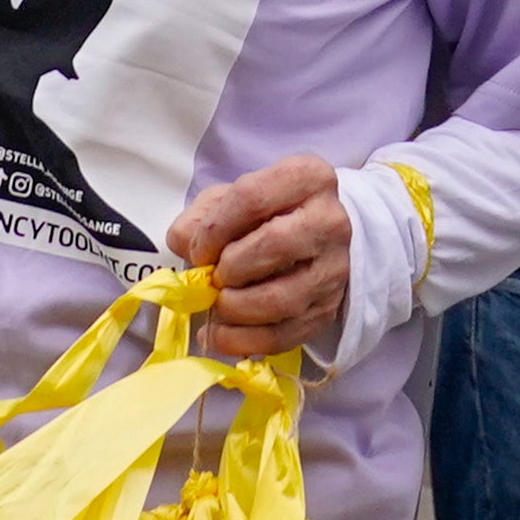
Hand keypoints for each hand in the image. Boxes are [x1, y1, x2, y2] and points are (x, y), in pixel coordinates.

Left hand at [173, 154, 347, 359]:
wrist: (316, 238)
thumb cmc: (266, 214)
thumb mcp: (229, 199)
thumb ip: (199, 217)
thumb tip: (185, 245)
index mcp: (306, 177)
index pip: (252, 198)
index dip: (214, 229)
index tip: (198, 250)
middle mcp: (329, 221)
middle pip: (272, 246)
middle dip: (228, 269)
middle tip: (211, 278)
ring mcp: (334, 269)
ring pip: (281, 299)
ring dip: (234, 309)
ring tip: (216, 305)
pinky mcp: (328, 310)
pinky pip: (284, 336)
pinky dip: (243, 341)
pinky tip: (220, 335)